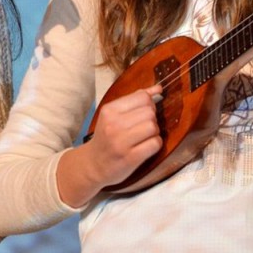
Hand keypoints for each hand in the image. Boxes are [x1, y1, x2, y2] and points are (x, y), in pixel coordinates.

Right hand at [59, 85, 162, 206]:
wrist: (93, 165)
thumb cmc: (107, 137)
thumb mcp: (114, 115)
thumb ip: (135, 100)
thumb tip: (158, 88)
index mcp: (109, 110)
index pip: (142, 97)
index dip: (148, 104)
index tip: (141, 114)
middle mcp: (113, 124)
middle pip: (150, 112)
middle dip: (151, 119)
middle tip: (141, 128)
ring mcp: (121, 142)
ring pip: (154, 127)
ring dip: (154, 133)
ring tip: (143, 138)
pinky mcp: (130, 157)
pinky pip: (155, 144)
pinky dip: (155, 145)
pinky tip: (145, 147)